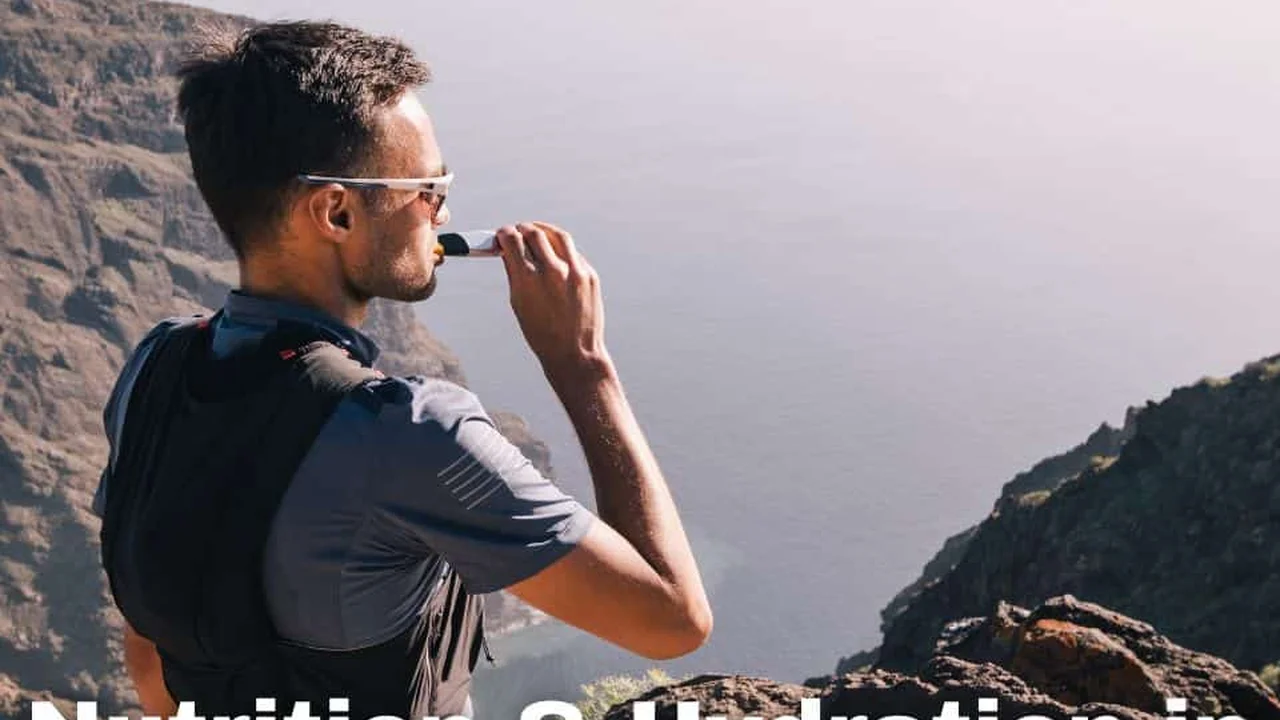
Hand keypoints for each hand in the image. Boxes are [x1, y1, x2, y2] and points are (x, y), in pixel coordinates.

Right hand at [495, 222, 609, 379]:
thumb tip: (508, 250)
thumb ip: (513, 272)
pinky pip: (573, 253)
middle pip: (534, 232)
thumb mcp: (518, 303)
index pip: (513, 240)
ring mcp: (574, 272)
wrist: (574, 352)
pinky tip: (554, 254)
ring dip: (544, 230)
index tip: (503, 234)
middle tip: (518, 230)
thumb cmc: (542, 334)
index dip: (505, 233)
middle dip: (523, 228)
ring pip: (558, 235)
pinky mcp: (590, 275)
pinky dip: (561, 249)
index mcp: (528, 280)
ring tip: (537, 232)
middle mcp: (552, 271)